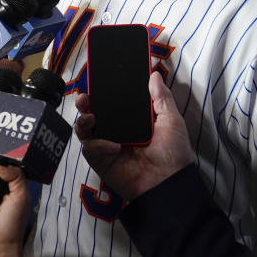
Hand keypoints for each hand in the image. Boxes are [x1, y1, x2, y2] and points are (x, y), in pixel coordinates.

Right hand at [73, 73, 192, 200]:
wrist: (168, 182)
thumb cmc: (173, 153)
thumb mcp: (171, 120)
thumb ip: (161, 97)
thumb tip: (154, 74)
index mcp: (131, 120)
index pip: (112, 103)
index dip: (103, 93)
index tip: (98, 82)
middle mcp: (116, 131)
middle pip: (92, 113)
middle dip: (84, 103)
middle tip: (84, 98)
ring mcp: (105, 145)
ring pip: (84, 129)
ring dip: (83, 120)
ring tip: (90, 117)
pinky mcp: (100, 160)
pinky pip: (89, 148)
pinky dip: (98, 144)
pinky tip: (113, 146)